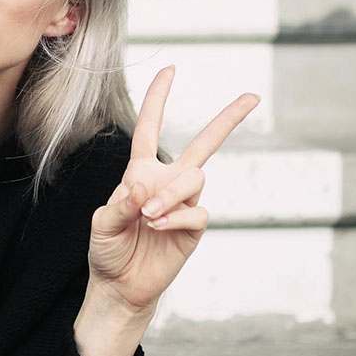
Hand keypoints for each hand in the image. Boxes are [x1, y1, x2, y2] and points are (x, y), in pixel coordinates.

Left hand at [86, 65, 259, 315]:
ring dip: (170, 193)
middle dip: (228, 119)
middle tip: (252, 97)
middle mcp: (167, 182)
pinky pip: (196, 211)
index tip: (171, 70)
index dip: (158, 99)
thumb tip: (144, 186)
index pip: (151, 129)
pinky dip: (176, 216)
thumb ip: (120, 203)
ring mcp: (184, 204)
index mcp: (140, 171)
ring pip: (194, 178)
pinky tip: (159, 226)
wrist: (120, 285)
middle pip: (203, 144)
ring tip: (148, 214)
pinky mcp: (194, 228)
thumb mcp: (103, 223)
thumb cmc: (108, 250)